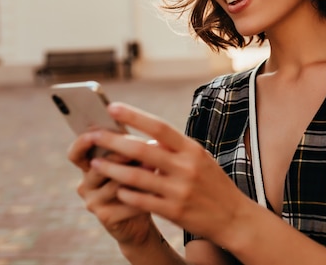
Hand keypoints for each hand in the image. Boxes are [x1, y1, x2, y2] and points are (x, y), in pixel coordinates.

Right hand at [67, 131, 155, 245]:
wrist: (142, 215)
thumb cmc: (138, 181)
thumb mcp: (131, 162)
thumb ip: (128, 147)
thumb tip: (139, 134)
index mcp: (89, 167)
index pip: (75, 153)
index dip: (82, 143)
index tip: (95, 133)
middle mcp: (85, 185)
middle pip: (98, 167)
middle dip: (120, 156)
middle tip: (140, 148)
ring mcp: (93, 202)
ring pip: (114, 184)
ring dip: (136, 175)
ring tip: (155, 167)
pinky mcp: (106, 217)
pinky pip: (126, 201)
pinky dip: (143, 195)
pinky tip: (156, 190)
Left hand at [82, 102, 249, 245]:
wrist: (234, 217)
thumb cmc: (213, 184)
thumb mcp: (201, 160)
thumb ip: (176, 149)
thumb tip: (148, 136)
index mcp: (192, 150)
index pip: (160, 127)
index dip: (134, 116)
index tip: (112, 107)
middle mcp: (186, 167)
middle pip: (142, 149)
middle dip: (113, 141)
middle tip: (92, 135)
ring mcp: (179, 190)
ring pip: (136, 177)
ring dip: (112, 169)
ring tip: (94, 164)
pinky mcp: (174, 211)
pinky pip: (142, 201)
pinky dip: (126, 194)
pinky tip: (117, 190)